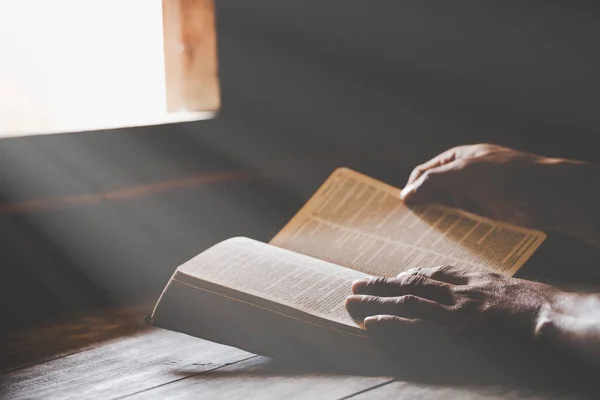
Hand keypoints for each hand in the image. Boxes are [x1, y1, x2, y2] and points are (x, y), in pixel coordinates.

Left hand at [345, 267, 562, 352]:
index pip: (432, 273)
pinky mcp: (455, 328)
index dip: (407, 275)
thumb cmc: (541, 307)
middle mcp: (458, 289)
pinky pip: (415, 323)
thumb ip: (490, 291)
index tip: (391, 277)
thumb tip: (480, 298)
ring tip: (351, 301)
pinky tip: (372, 322)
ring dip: (376, 300)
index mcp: (473, 279)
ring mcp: (455, 308)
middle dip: (380, 284)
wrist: (554, 317)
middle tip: (356, 285)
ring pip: (406, 299)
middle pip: (411, 282)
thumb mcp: (512, 291)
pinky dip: (391, 321)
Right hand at [399, 144, 599, 242]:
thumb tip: (406, 194)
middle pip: (434, 191)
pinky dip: (452, 228)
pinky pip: (463, 220)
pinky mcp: (487, 213)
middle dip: (421, 205)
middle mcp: (464, 175)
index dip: (412, 187)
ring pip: (447, 207)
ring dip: (436, 219)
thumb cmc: (505, 176)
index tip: (402, 208)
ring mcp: (476, 194)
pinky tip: (444, 240)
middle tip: (408, 226)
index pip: (424, 172)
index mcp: (457, 158)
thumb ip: (432, 180)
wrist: (547, 195)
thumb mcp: (463, 173)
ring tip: (421, 236)